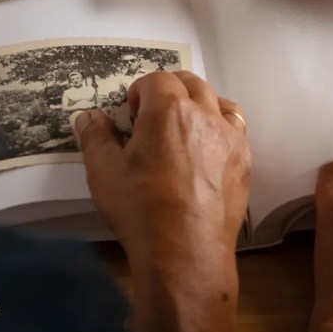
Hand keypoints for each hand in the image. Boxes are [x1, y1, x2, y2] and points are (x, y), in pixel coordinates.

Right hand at [75, 72, 249, 331]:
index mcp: (169, 110)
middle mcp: (205, 115)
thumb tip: (88, 116)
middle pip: (192, 84)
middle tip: (154, 114)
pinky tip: (206, 153)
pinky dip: (221, 131)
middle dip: (171, 90)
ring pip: (220, 103)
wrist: (185, 252)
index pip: (157, 79)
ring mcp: (230, 139)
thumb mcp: (104, 171)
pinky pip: (236, 132)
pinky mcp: (244, 163)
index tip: (132, 113)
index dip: (141, 91)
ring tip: (184, 128)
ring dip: (201, 106)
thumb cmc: (141, 209)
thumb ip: (95, 137)